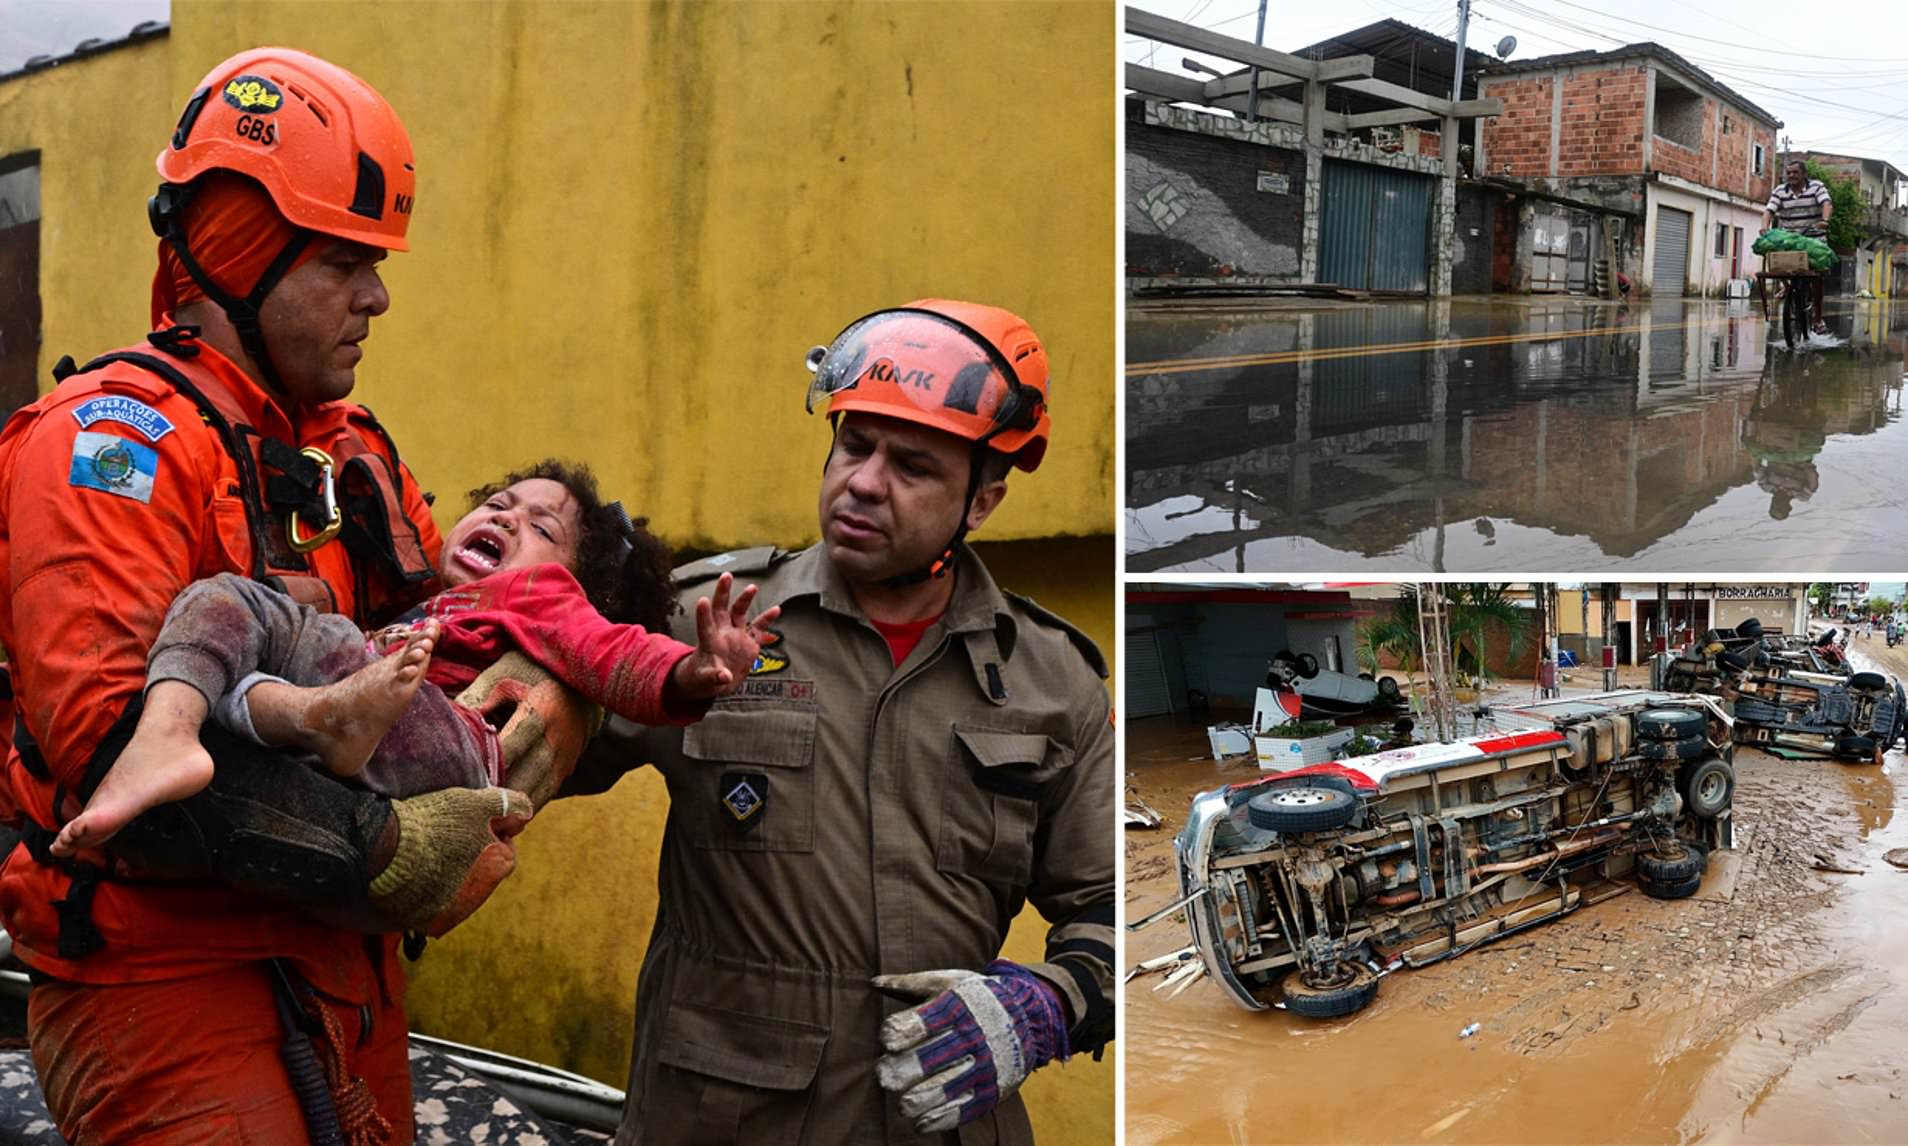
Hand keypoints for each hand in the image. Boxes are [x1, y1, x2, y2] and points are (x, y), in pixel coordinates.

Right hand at [368, 786, 533, 935]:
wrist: (385, 851)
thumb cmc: (434, 822)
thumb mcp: (476, 802)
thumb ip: (510, 805)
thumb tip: (526, 814)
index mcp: (499, 866)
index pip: (503, 851)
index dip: (486, 834)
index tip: (465, 826)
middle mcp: (481, 896)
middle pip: (481, 873)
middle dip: (469, 859)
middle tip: (443, 840)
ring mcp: (455, 914)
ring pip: (458, 892)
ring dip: (449, 878)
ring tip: (425, 858)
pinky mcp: (427, 924)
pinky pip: (433, 908)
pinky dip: (427, 895)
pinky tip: (413, 878)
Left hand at [669, 573, 781, 699]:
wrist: (717, 680)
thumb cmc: (704, 678)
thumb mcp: (705, 680)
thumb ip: (714, 677)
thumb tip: (724, 677)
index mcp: (708, 641)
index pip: (705, 625)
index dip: (703, 614)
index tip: (703, 600)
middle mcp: (722, 633)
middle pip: (721, 608)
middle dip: (723, 592)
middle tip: (726, 576)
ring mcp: (736, 635)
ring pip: (740, 612)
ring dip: (745, 599)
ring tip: (753, 587)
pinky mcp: (749, 642)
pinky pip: (759, 628)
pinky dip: (767, 619)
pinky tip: (776, 609)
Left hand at [871, 960, 1068, 1133]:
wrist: (1031, 1014)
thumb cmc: (977, 997)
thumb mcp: (948, 982)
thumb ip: (909, 984)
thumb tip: (873, 983)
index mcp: (955, 1008)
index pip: (922, 1022)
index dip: (899, 1033)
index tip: (887, 1041)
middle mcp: (970, 1037)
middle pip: (928, 1059)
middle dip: (901, 1072)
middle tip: (884, 1077)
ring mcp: (984, 1065)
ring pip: (944, 1089)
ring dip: (917, 1101)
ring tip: (903, 1104)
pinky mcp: (993, 1089)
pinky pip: (963, 1110)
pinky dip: (938, 1119)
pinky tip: (920, 1122)